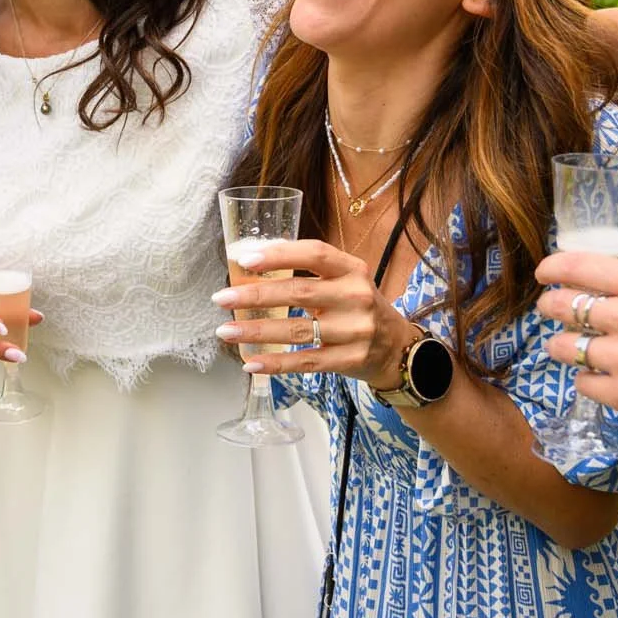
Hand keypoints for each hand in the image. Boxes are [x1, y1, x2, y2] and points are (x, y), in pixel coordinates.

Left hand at [210, 239, 412, 388]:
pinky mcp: (350, 359)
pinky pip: (306, 361)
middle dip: (255, 296)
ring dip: (256, 332)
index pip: (315, 254)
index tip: (245, 260)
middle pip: (298, 292)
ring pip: (297, 330)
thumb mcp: (344, 281)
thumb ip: (308, 273)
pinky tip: (251, 362)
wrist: (395, 346)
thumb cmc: (356, 307)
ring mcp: (355, 330)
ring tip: (226, 331)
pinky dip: (276, 363)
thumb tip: (250, 266)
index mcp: (352, 269)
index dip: (279, 255)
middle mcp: (356, 296)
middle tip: (222, 298)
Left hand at [534, 249, 617, 459]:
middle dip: (551, 307)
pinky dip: (589, 380)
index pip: (579, 266)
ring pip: (563, 347)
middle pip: (561, 306)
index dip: (552, 268)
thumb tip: (592, 287)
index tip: (544, 273)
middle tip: (553, 310)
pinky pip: (582, 383)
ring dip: (564, 346)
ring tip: (576, 348)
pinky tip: (605, 377)